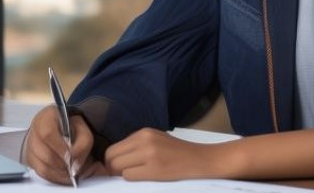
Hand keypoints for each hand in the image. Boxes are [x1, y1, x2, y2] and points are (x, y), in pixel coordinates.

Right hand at [24, 105, 100, 184]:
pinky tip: (65, 174)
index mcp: (46, 117)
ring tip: (72, 170)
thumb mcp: (83, 129)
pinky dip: (56, 177)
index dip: (60, 147)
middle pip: (45, 154)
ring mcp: (30, 147)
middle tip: (75, 165)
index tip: (71, 155)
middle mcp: (34, 131)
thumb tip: (75, 164)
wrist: (66, 132)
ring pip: (43, 167)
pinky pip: (42, 175)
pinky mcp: (31, 161)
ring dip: (61, 173)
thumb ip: (83, 144)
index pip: (47, 133)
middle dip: (63, 164)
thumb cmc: (72, 129)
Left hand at [104, 128, 238, 180]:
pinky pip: (129, 176)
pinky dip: (131, 180)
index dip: (111, 162)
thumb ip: (137, 145)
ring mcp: (149, 153)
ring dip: (121, 175)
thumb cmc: (179, 153)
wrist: (202, 159)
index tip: (117, 170)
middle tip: (121, 177)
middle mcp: (144, 139)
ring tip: (135, 177)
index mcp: (143, 132)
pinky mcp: (155, 168)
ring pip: (117, 167)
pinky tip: (144, 179)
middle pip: (111, 157)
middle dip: (112, 170)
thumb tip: (114, 159)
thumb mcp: (156, 140)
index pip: (113, 147)